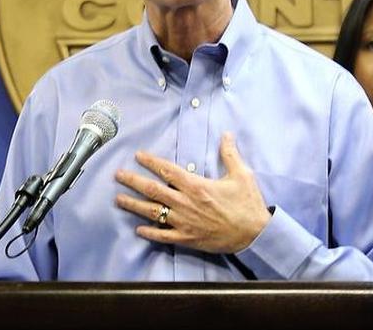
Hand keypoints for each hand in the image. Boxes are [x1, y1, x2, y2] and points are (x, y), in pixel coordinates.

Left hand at [115, 132, 270, 253]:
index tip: (138, 155)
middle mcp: (186, 203)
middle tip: (118, 175)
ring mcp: (184, 222)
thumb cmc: (248, 204)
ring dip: (134, 205)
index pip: (167, 170)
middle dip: (133, 181)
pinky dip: (150, 232)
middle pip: (153, 189)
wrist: (254, 234)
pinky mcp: (187, 239)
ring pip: (153, 212)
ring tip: (119, 199)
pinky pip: (163, 236)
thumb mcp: (242, 175)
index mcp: (196, 185)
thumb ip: (230, 154)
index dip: (150, 161)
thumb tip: (226, 134)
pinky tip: (138, 229)